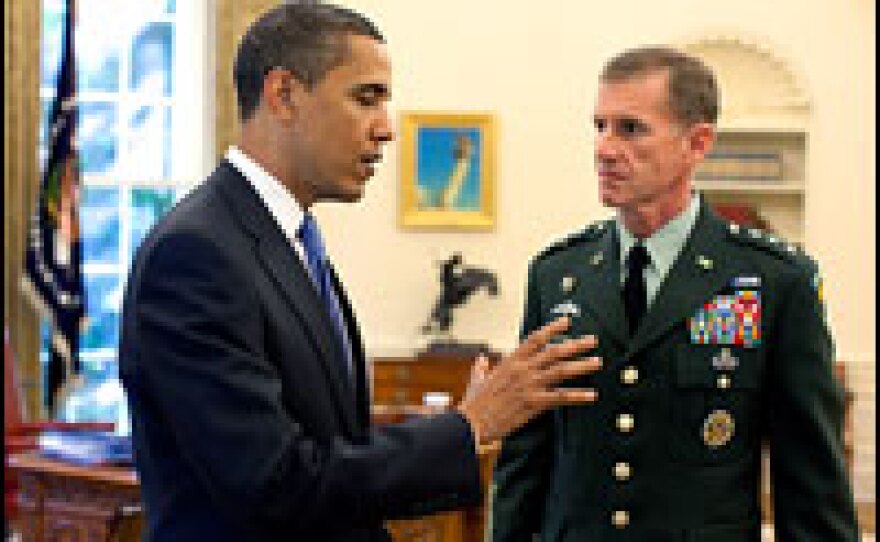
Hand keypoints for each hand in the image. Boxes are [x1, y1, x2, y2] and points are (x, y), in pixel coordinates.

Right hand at [455, 317, 600, 445]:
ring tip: (597, 362)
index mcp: (510, 361)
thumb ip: (481, 368)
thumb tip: (482, 359)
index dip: (552, 328)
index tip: (567, 321)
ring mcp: (529, 386)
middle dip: (575, 345)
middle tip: (592, 341)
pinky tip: (592, 395)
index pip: (535, 339)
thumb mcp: (476, 380)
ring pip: (561, 371)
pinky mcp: (534, 403)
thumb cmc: (473, 404)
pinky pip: (561, 397)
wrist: (472, 423)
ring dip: (582, 366)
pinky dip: (578, 396)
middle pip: (554, 352)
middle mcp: (522, 370)